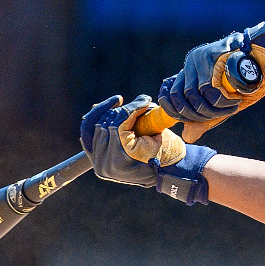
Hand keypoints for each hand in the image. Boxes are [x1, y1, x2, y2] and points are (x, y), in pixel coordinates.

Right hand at [79, 95, 218, 203]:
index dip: (98, 111)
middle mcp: (100, 165)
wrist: (177, 165)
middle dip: (119, 110)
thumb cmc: (155, 150)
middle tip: (139, 103)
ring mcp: (110, 164)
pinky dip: (132, 111)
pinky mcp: (123, 158)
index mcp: (98, 160)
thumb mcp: (129, 136)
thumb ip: (112, 125)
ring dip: (129, 109)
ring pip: (110, 123)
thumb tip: (95, 105)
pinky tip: (144, 105)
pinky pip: (121, 125)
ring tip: (145, 105)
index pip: (87, 129)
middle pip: (99, 124)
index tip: (117, 100)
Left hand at [157, 16, 264, 123]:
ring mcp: (197, 58)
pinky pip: (206, 88)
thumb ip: (206, 117)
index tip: (190, 121)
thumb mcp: (224, 103)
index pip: (171, 95)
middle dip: (199, 114)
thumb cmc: (249, 80)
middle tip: (222, 114)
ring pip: (193, 94)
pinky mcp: (207, 56)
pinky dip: (220, 101)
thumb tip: (187, 137)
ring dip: (212, 108)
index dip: (176, 112)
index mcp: (191, 73)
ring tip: (231, 107)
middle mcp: (191, 63)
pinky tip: (233, 101)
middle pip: (180, 97)